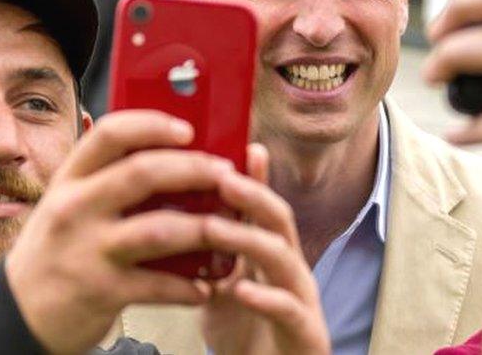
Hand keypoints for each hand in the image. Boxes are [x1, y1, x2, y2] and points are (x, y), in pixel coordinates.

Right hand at [5, 110, 235, 354]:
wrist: (17, 314)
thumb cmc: (57, 250)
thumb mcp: (69, 205)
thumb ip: (108, 181)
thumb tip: (176, 156)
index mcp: (70, 180)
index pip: (110, 133)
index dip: (153, 125)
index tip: (187, 128)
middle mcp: (74, 209)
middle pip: (142, 173)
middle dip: (193, 169)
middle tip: (226, 173)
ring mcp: (86, 251)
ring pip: (158, 230)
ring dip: (202, 229)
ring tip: (228, 229)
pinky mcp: (100, 291)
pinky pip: (157, 284)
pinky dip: (187, 287)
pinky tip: (205, 287)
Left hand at [202, 144, 329, 354]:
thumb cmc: (246, 334)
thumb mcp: (223, 286)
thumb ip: (210, 253)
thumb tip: (175, 217)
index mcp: (271, 255)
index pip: (264, 207)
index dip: (256, 177)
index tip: (241, 147)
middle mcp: (291, 270)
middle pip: (280, 221)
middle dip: (253, 195)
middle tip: (221, 177)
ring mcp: (301, 300)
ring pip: (283, 259)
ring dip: (248, 239)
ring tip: (215, 228)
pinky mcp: (306, 333)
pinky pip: (289, 310)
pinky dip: (267, 298)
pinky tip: (243, 290)